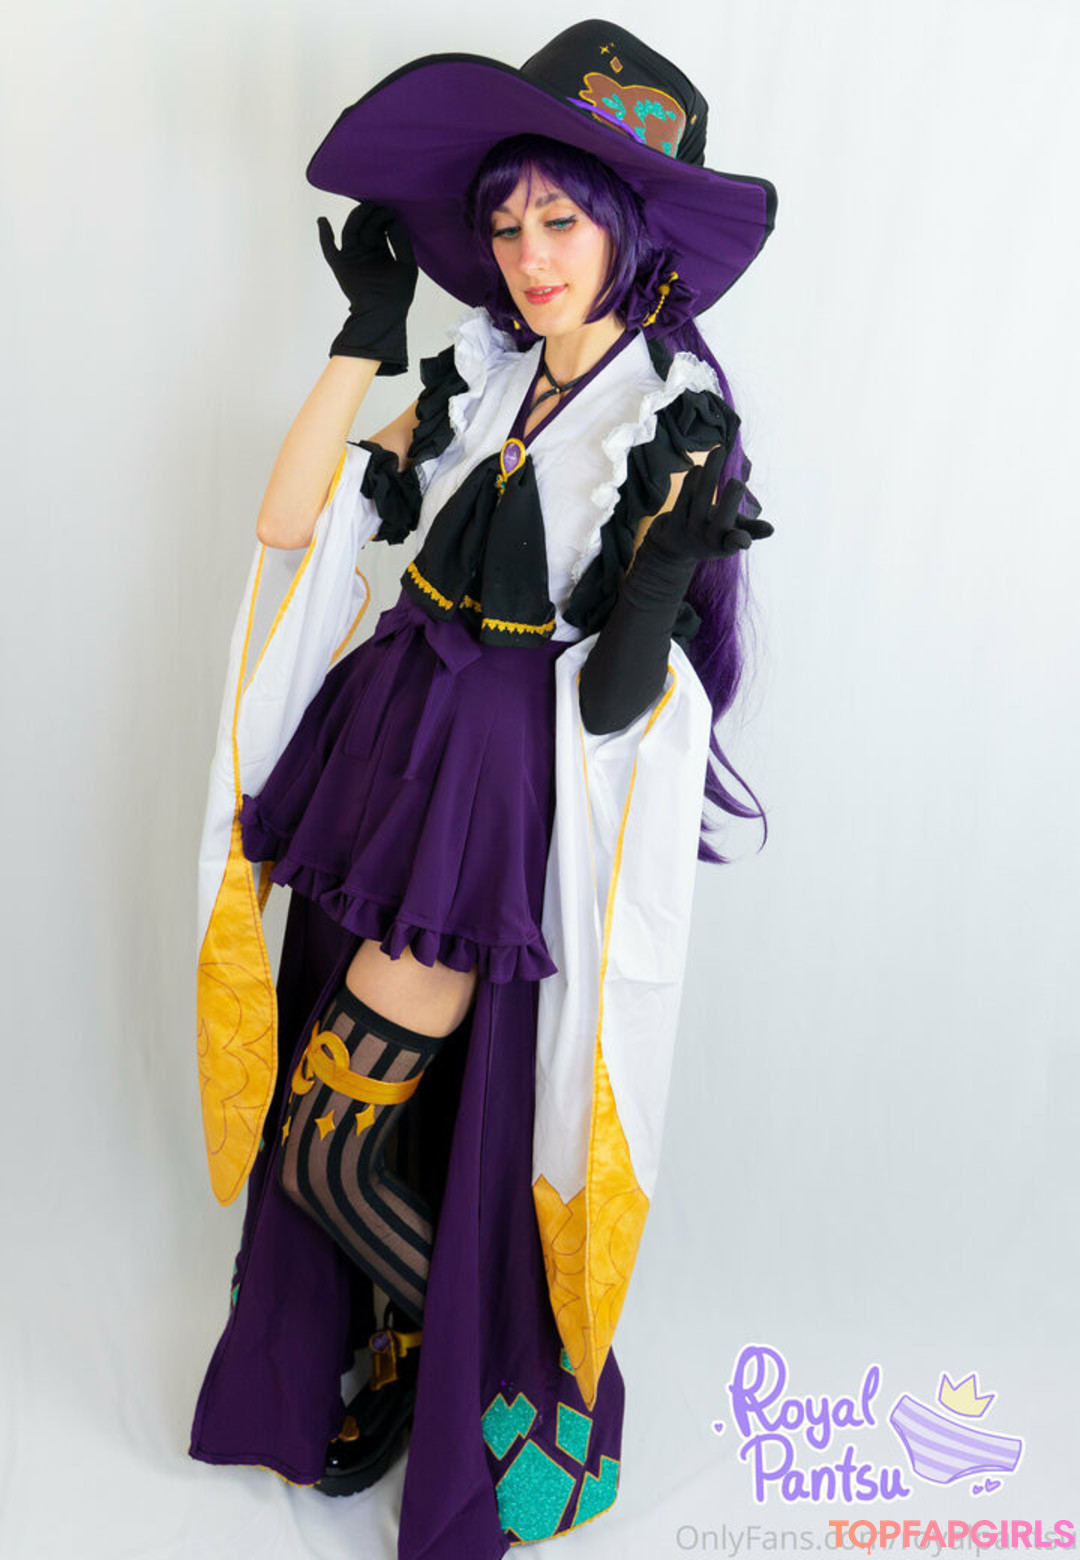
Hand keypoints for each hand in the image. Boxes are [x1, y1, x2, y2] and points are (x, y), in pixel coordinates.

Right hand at [318, 202, 417, 374]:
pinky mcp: (341, 265)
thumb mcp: (407, 265)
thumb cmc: (398, 294)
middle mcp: (367, 252)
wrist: (382, 315)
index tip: (392, 212)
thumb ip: (402, 242)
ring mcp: (353, 257)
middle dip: (372, 213)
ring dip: (357, 216)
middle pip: (366, 225)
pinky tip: (322, 220)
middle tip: (379, 204)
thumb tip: (393, 220)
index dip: (385, 217)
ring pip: (351, 229)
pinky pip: (328, 247)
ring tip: (366, 206)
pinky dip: (323, 234)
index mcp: (382, 252)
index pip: (381, 227)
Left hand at [646, 445, 773, 559]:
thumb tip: (771, 530)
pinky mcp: (672, 525)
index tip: (744, 539)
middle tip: (737, 481)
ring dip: (710, 473)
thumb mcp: (732, 532)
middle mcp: (707, 543)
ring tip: (719, 451)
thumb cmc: (711, 533)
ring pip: (701, 501)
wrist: (674, 546)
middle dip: (730, 500)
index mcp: (726, 545)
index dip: (740, 540)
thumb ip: (751, 529)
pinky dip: (691, 481)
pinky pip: (684, 498)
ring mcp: (688, 534)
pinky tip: (698, 468)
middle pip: (721, 522)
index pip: (736, 543)